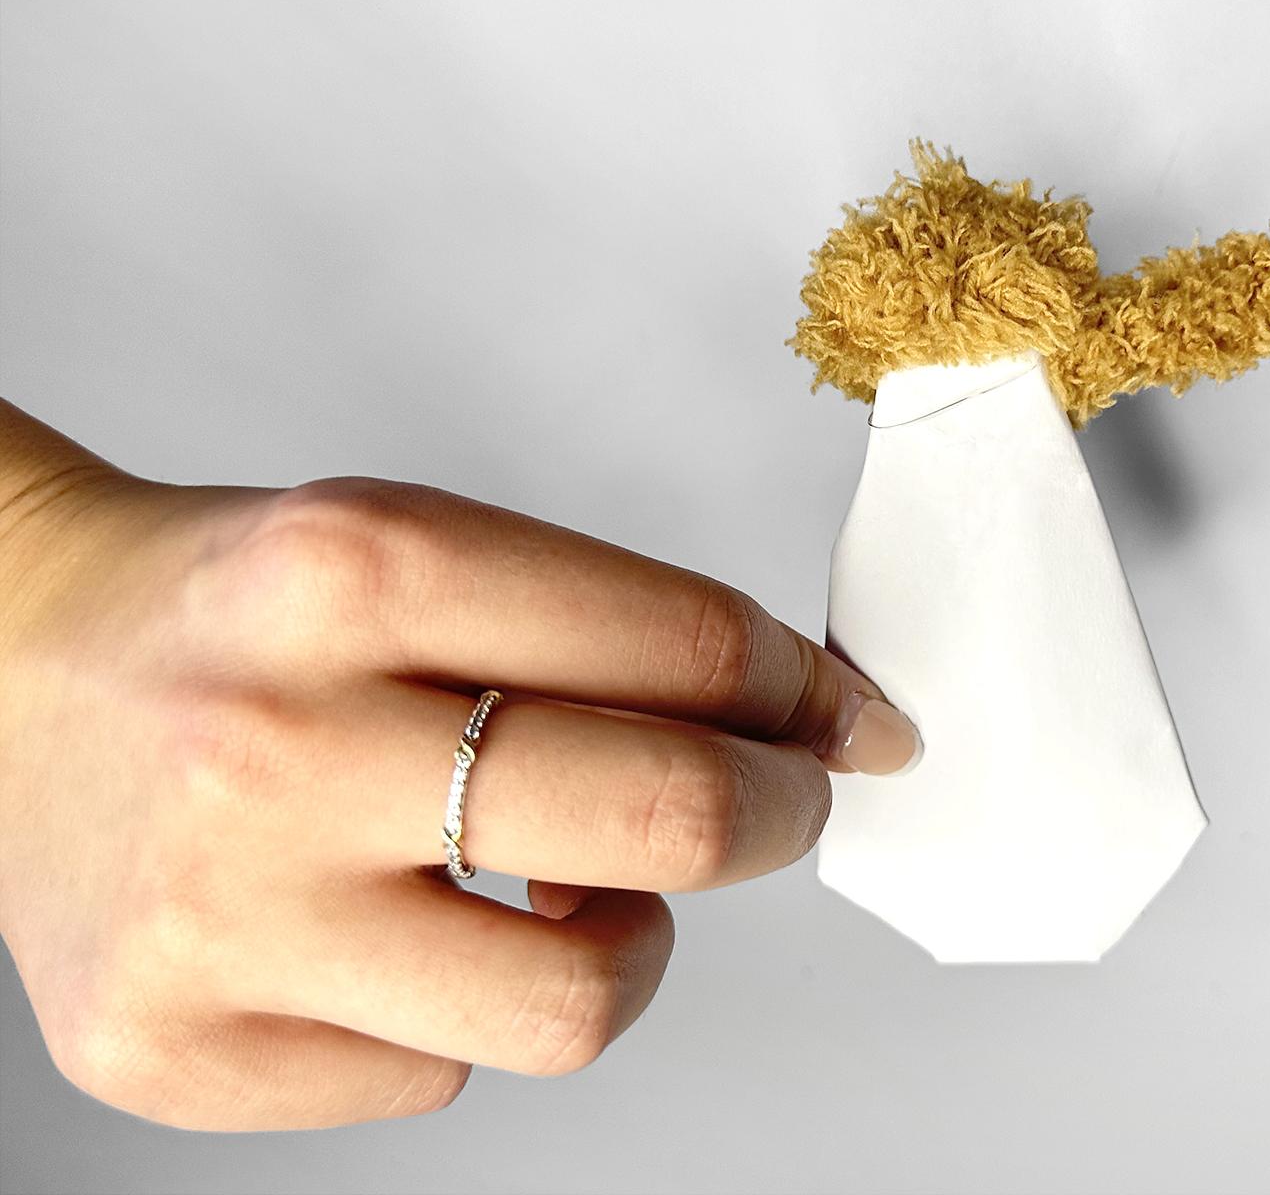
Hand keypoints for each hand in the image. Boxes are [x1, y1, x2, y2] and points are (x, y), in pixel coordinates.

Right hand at [0, 402, 918, 1130]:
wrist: (11, 674)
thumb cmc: (242, 613)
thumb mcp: (419, 544)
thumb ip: (613, 628)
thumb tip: (812, 721)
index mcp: (355, 571)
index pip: (685, 646)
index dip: (803, 693)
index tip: (836, 719)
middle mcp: (278, 747)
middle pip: (665, 824)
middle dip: (777, 815)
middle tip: (781, 804)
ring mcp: (218, 919)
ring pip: (574, 1008)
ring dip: (628, 950)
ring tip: (570, 894)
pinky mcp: (174, 1050)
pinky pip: (438, 1077)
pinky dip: (460, 1010)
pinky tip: (396, 936)